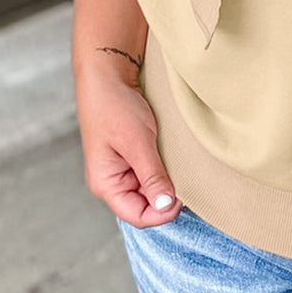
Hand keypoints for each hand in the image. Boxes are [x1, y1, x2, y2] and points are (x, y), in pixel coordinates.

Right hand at [76, 74, 182, 227]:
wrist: (107, 76)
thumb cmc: (114, 107)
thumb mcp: (137, 143)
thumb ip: (151, 176)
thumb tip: (165, 206)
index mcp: (105, 184)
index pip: (138, 216)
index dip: (163, 212)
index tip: (184, 196)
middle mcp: (111, 182)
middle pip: (146, 206)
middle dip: (166, 197)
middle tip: (186, 179)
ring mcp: (121, 171)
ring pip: (151, 191)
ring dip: (166, 182)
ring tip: (177, 165)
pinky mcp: (131, 158)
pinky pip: (151, 175)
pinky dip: (164, 170)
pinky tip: (172, 158)